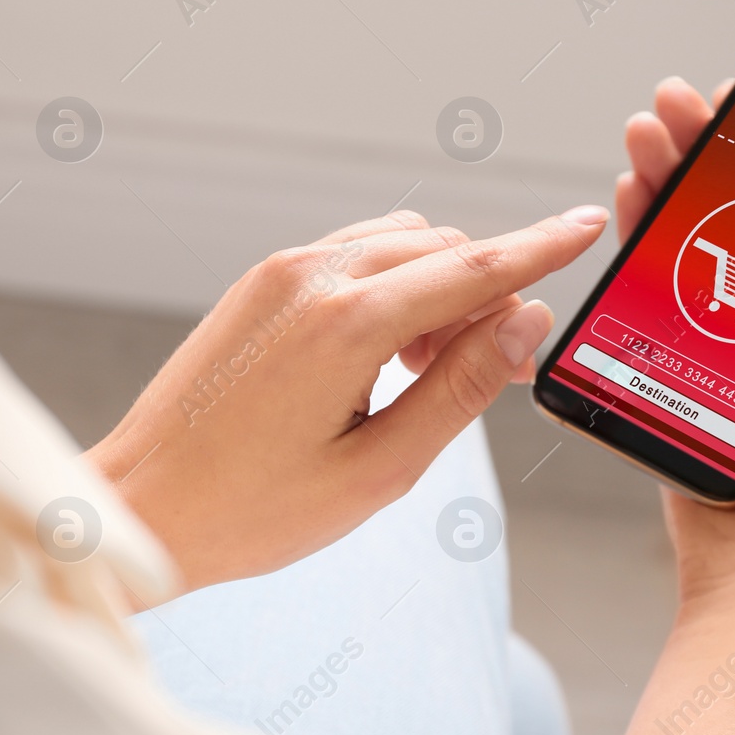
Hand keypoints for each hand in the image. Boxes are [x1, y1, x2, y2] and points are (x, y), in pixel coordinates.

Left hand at [87, 206, 609, 590]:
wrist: (144, 504)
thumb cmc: (253, 509)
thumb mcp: (379, 470)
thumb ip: (459, 390)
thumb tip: (525, 323)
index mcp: (347, 323)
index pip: (474, 267)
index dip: (542, 247)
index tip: (590, 224)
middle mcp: (312, 276)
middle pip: (441, 249)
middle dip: (487, 294)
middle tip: (497, 372)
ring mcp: (279, 273)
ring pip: (398, 243)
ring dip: (437, 288)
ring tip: (430, 373)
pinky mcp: (259, 284)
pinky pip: (352, 255)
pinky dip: (390, 285)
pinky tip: (384, 354)